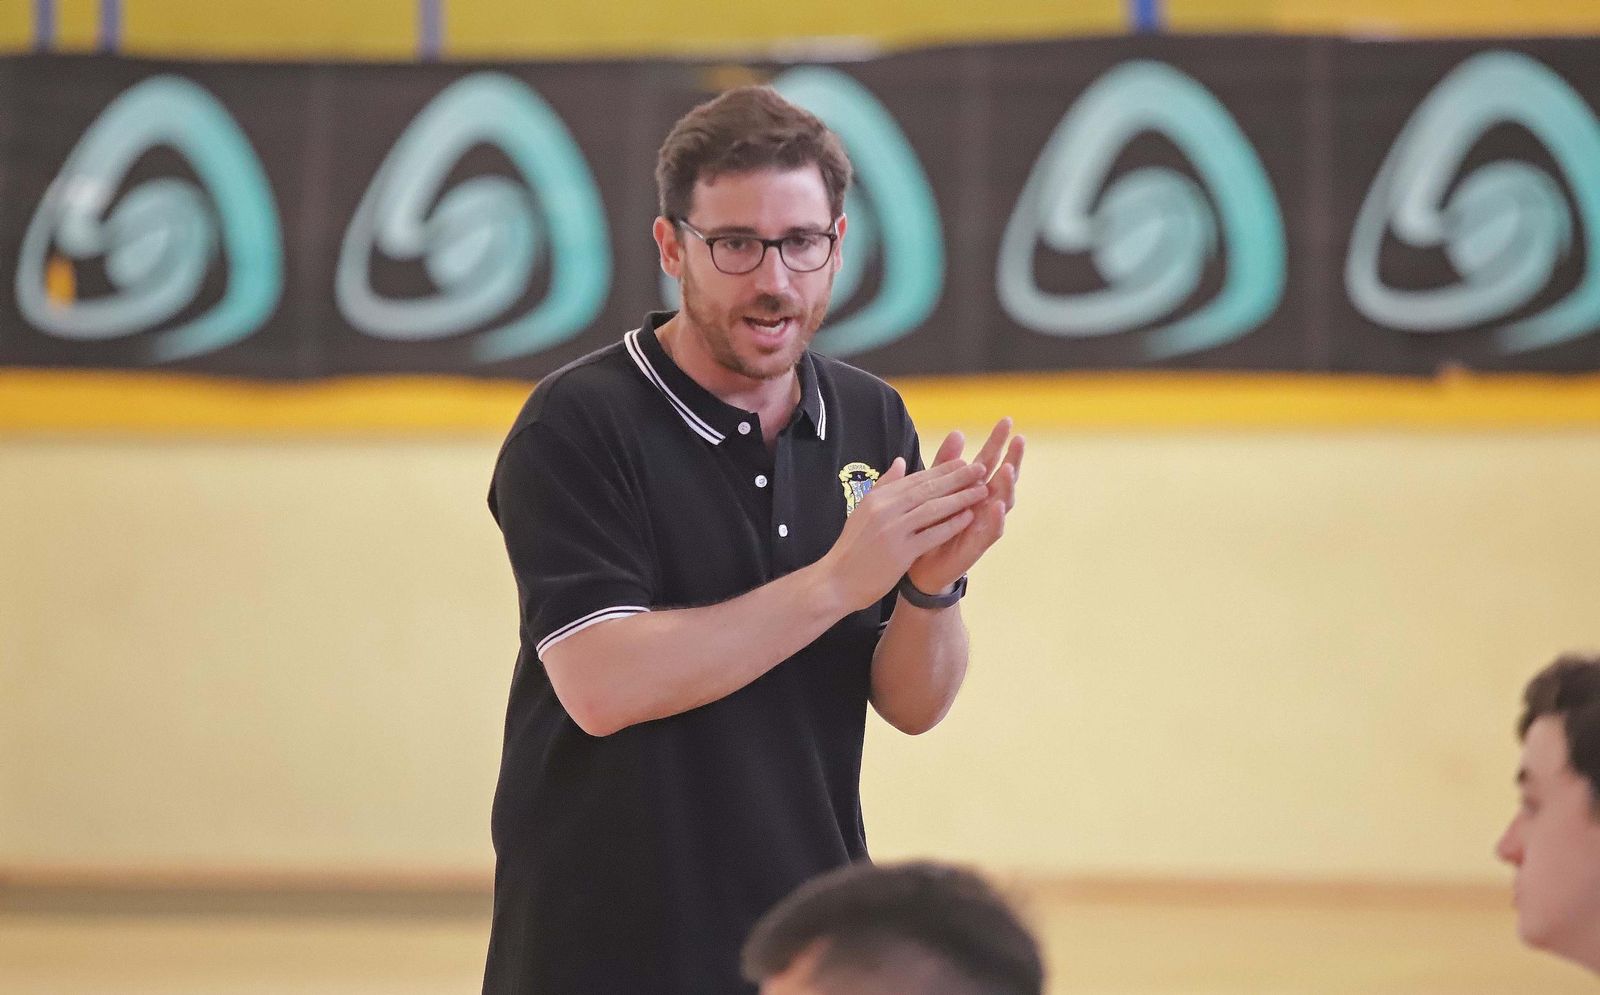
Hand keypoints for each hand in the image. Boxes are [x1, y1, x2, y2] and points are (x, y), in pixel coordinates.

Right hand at [820, 457, 990, 611]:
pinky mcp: (900, 552)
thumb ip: (884, 486)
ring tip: (981, 490)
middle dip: (957, 477)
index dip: (942, 469)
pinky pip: (932, 535)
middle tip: (980, 468)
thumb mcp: (863, 510)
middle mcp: (885, 509)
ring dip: (960, 498)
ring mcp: (893, 530)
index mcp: (877, 498)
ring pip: (933, 508)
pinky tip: (969, 517)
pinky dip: (951, 524)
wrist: (836, 581)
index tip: (963, 461)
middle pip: (927, 489)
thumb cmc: (852, 548)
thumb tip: (901, 462)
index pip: (915, 478)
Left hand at [905, 418, 1024, 595]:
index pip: (990, 462)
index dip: (998, 442)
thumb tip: (958, 432)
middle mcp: (984, 505)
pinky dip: (995, 519)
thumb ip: (945, 465)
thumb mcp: (936, 490)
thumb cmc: (931, 526)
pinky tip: (997, 506)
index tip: (1006, 420)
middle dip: (1013, 458)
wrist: (920, 566)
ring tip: (1010, 469)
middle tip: (1019, 439)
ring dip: (1008, 486)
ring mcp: (983, 525)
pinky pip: (991, 532)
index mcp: (973, 490)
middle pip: (1004, 478)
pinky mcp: (977, 545)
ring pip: (1002, 503)